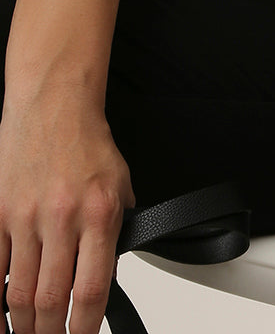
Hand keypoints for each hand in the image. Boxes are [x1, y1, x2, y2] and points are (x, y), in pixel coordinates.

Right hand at [0, 94, 135, 333]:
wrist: (53, 106)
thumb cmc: (86, 143)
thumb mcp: (120, 185)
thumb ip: (115, 230)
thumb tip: (108, 272)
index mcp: (99, 213)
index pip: (92, 289)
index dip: (85, 327)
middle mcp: (62, 219)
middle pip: (51, 300)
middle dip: (51, 333)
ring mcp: (26, 219)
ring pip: (19, 293)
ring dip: (23, 325)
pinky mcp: (0, 215)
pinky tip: (0, 319)